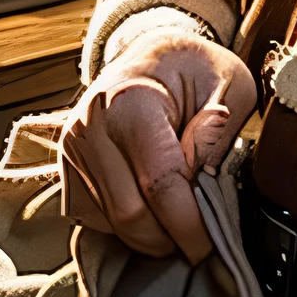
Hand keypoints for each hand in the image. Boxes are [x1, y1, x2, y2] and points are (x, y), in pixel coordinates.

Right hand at [60, 27, 256, 264]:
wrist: (151, 52)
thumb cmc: (194, 70)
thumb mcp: (229, 84)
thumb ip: (219, 133)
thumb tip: (203, 180)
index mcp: (133, 100)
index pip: (160, 182)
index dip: (189, 223)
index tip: (213, 243)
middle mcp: (92, 125)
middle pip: (131, 214)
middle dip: (170, 237)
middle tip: (201, 236)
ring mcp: (73, 148)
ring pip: (112, 224)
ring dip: (151, 235)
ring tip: (181, 216)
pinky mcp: (66, 168)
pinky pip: (96, 220)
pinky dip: (127, 227)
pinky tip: (153, 205)